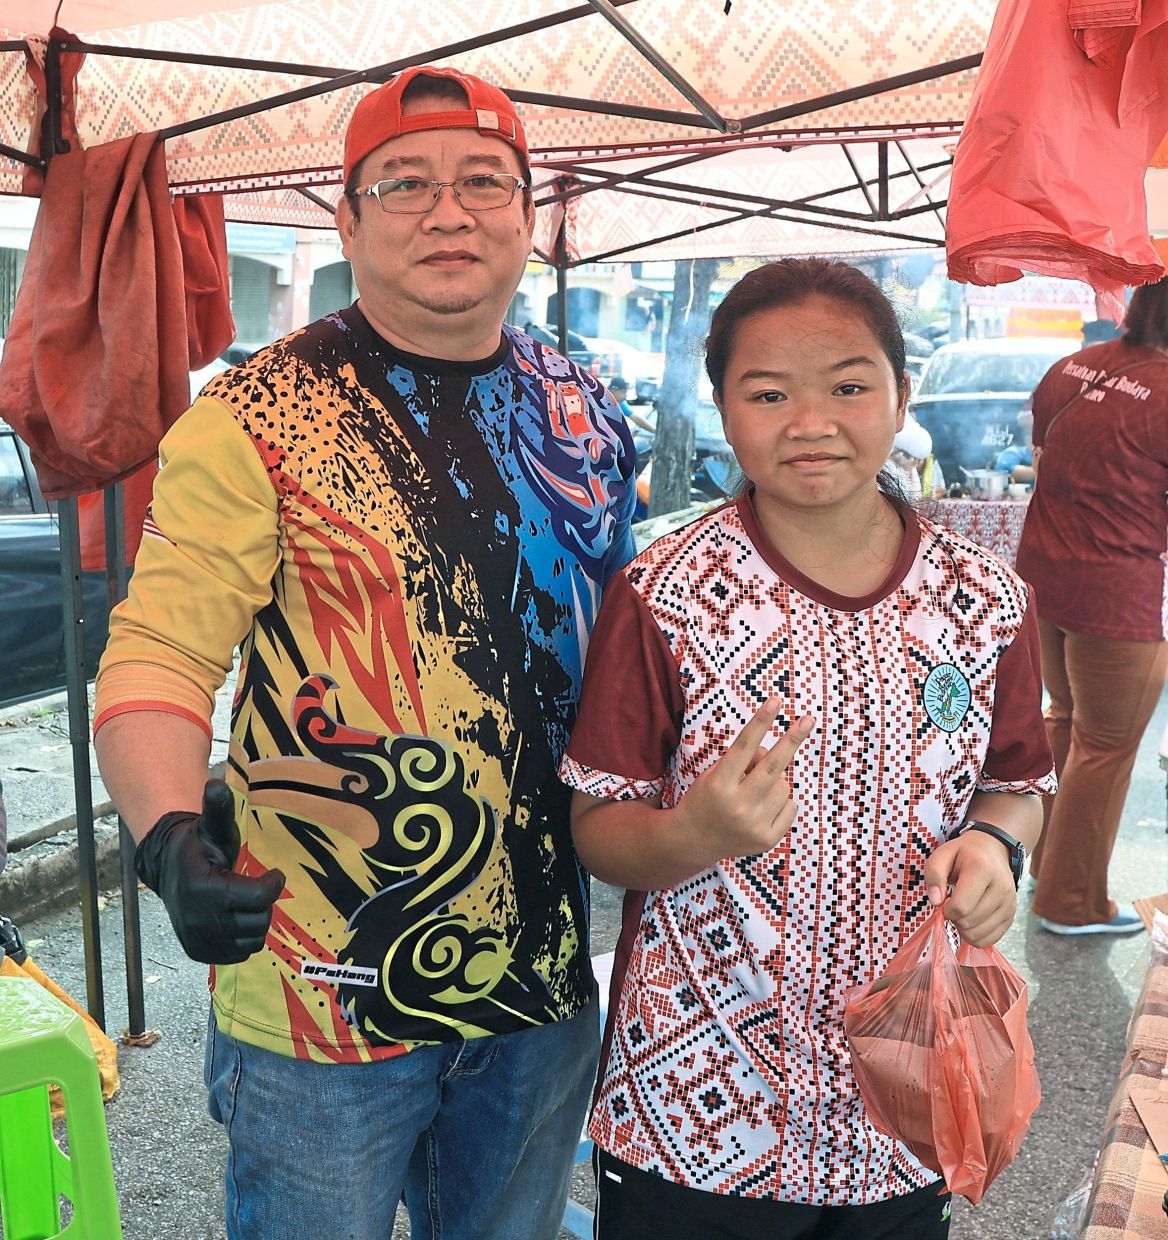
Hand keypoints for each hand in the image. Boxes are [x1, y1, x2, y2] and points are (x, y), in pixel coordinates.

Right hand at [134, 779, 284, 963]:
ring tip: (246, 903)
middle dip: (264, 903)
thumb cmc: (199, 845)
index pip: (261, 896)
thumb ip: (218, 808)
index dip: (274, 883)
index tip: (273, 874)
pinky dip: (243, 939)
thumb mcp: (212, 826)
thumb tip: (215, 784)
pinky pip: (238, 954)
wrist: (168, 868)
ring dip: (256, 922)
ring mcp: (198, 939)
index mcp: (205, 887)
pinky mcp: (198, 952)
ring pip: (252, 941)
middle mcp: (199, 919)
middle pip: (259, 921)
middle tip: (257, 888)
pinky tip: (236, 918)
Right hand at [672, 698, 812, 869]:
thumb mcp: (713, 773)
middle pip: (773, 766)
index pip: (744, 746)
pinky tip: (763, 807)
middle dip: (793, 739)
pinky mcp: (766, 840)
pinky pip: (790, 807)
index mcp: (720, 784)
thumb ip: (742, 761)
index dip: (761, 721)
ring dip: (776, 780)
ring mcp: (754, 825)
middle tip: (809, 720)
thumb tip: (769, 750)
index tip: (776, 701)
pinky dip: (782, 801)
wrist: (693, 841)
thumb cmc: (705, 798)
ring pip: (784, 786)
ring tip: (756, 790)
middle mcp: (738, 805)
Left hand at [924, 831, 1016, 947]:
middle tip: (953, 904)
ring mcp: (1010, 903)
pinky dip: (976, 935)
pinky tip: (972, 920)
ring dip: (964, 928)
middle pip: (969, 922)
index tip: (945, 900)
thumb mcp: (943, 855)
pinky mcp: (1011, 915)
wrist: (993, 851)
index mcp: (983, 869)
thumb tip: (936, 902)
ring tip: (962, 910)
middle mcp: (1001, 887)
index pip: (961, 906)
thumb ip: (934, 875)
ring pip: (979, 934)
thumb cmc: (964, 854)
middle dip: (954, 918)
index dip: (946, 909)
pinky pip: (990, 939)